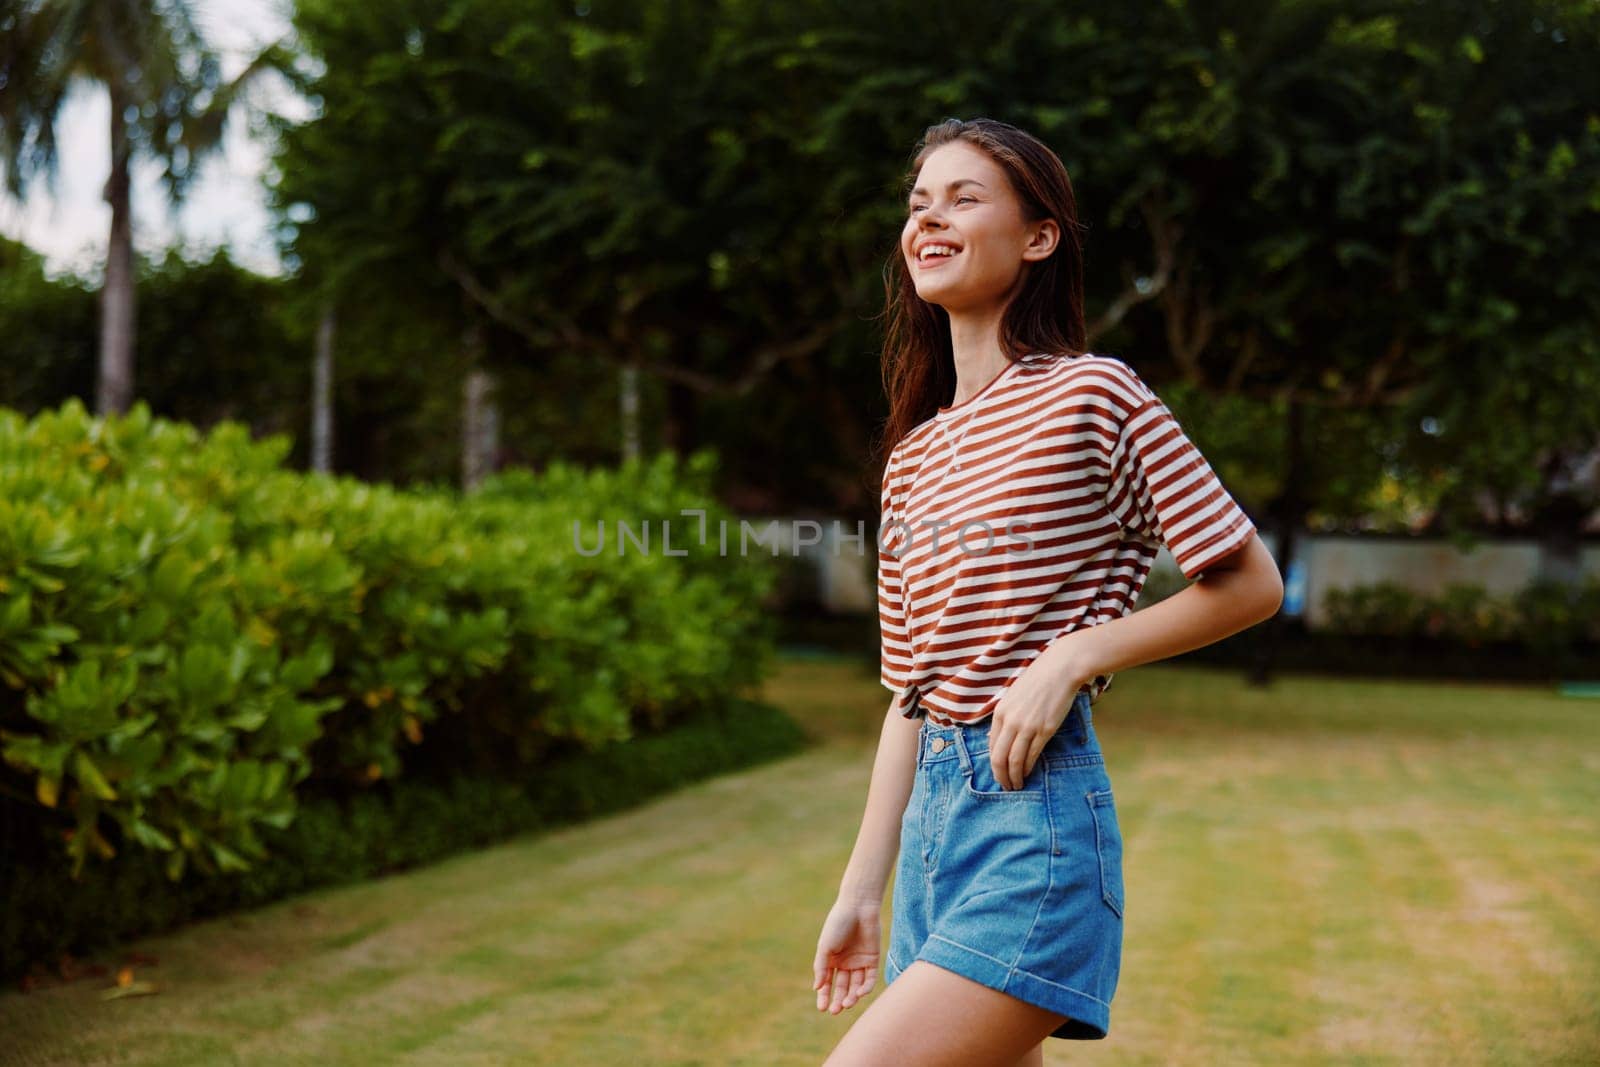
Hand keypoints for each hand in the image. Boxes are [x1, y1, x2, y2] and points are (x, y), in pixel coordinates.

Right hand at [813, 897, 880, 1015]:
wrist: (858, 907)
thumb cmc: (838, 924)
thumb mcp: (825, 947)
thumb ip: (821, 968)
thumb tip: (817, 988)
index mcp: (831, 960)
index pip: (827, 983)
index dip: (824, 996)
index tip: (822, 1008)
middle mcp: (845, 963)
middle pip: (842, 987)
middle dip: (838, 1000)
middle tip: (836, 1011)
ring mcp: (859, 962)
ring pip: (856, 986)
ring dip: (851, 996)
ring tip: (847, 1004)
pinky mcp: (872, 959)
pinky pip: (869, 978)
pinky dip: (865, 988)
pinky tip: (859, 993)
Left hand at [988, 635, 1095, 790]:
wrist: (1059, 669)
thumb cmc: (1036, 681)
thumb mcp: (1012, 696)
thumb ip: (1004, 716)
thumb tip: (994, 736)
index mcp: (1000, 712)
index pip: (991, 746)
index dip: (994, 764)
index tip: (998, 772)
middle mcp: (1010, 721)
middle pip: (999, 758)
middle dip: (1001, 776)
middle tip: (1005, 786)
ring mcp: (1027, 726)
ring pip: (1015, 760)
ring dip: (1015, 777)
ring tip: (1017, 785)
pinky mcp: (1044, 730)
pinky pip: (1032, 755)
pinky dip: (1028, 768)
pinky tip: (1029, 773)